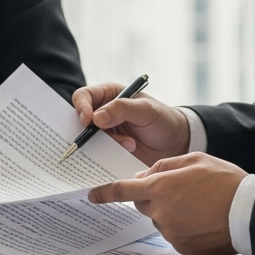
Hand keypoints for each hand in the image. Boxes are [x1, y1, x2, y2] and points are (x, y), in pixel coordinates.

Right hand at [70, 82, 191, 165]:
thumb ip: (122, 109)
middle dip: (86, 131)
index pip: (83, 96)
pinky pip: (97, 156)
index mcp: (109, 95)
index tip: (87, 121)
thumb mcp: (146, 110)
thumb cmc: (162, 119)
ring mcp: (104, 134)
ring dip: (103, 146)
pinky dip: (104, 158)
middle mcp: (102, 114)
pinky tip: (122, 156)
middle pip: (79, 120)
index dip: (81, 107)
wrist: (175, 145)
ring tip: (129, 145)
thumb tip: (96, 118)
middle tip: (96, 141)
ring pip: (87, 141)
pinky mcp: (108, 152)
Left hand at [87, 153, 245, 254]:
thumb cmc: (225, 182)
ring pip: (159, 219)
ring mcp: (170, 231)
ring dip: (171, 212)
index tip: (92, 195)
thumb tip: (144, 174)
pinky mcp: (181, 247)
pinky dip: (183, 227)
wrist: (249, 213)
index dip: (104, 193)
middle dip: (154, 196)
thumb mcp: (195, 160)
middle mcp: (160, 211)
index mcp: (160, 187)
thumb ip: (165, 165)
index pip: (122, 190)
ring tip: (199, 205)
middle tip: (181, 191)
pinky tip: (202, 220)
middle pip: (143, 204)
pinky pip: (173, 234)